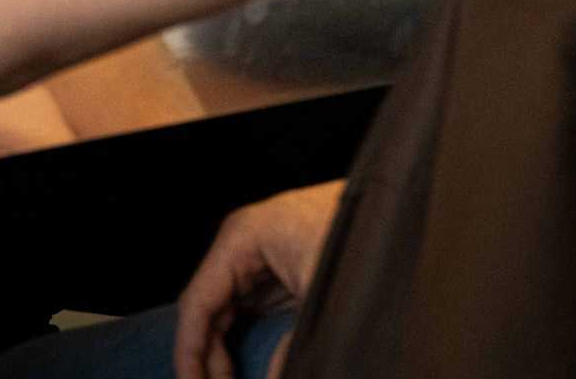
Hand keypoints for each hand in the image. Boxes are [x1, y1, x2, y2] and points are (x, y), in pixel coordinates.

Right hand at [174, 181, 343, 378]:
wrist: (386, 211)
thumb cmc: (354, 232)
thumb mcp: (320, 293)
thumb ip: (291, 346)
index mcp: (240, 239)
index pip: (197, 303)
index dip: (189, 352)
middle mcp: (240, 245)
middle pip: (206, 311)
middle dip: (206, 358)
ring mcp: (255, 257)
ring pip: (222, 313)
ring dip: (221, 352)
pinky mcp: (272, 270)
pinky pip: (243, 310)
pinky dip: (238, 341)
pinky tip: (240, 368)